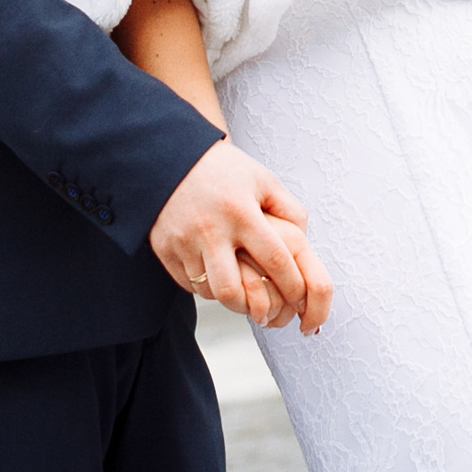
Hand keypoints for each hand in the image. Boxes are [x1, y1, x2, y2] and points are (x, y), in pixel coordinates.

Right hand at [149, 140, 334, 333]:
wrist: (173, 157)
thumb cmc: (226, 171)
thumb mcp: (263, 180)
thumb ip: (289, 210)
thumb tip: (307, 243)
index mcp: (242, 211)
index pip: (275, 260)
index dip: (293, 286)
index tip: (302, 299)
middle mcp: (211, 229)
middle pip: (233, 291)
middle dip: (254, 308)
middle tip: (267, 314)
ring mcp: (184, 241)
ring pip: (209, 292)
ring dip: (230, 300)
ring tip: (244, 296)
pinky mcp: (164, 249)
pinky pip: (188, 285)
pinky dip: (206, 287)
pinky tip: (218, 277)